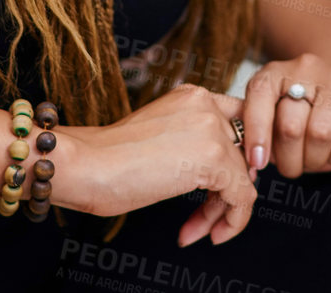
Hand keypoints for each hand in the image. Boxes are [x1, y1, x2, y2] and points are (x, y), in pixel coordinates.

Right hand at [51, 83, 257, 246]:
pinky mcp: (214, 158)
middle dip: (226, 190)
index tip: (220, 187)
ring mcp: (212, 128)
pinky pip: (243, 196)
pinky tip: (208, 234)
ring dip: (221, 211)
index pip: (237, 124)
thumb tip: (225, 173)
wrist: (87, 165)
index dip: (236, 158)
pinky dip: (232, 220)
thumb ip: (193, 143)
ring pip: (241, 177)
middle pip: (240, 153)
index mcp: (193, 96)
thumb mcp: (162, 138)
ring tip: (200, 232)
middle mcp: (207, 105)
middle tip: (206, 217)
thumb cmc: (109, 160)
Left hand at [240, 53, 330, 178]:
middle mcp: (307, 68)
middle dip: (290, 159)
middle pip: (290, 125)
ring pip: (320, 134)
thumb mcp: (277, 121)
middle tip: (293, 166)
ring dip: (316, 160)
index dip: (256, 131)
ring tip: (316, 157)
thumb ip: (261, 133)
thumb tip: (253, 161)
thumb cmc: (309, 116)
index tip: (257, 161)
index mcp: (277, 72)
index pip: (259, 94)